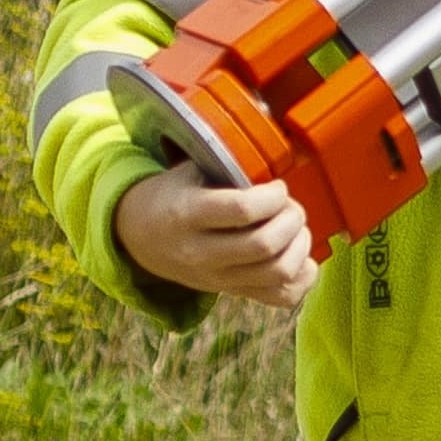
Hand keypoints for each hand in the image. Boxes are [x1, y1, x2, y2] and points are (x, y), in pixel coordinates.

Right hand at [115, 160, 318, 309]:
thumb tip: (276, 141)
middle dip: (292, 220)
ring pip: (277, 275)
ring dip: (300, 247)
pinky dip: (301, 278)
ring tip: (294, 228)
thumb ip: (226, 163)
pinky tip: (298, 256)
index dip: (272, 196)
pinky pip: (280, 299)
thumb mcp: (187, 172)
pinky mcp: (232, 293)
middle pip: (265, 246)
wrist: (139, 239)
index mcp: (187, 215)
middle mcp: (202, 253)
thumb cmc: (171, 196)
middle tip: (290, 206)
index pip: (241, 211)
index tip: (277, 185)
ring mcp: (218, 279)